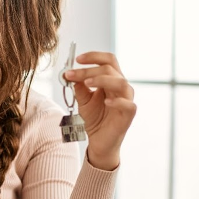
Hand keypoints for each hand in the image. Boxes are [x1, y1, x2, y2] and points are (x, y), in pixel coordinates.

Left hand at [62, 51, 136, 169]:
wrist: (99, 141)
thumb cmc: (95, 119)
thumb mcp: (83, 100)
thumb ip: (79, 87)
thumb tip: (70, 73)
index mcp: (112, 80)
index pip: (108, 60)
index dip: (94, 56)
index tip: (77, 59)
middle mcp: (121, 87)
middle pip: (110, 69)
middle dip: (89, 70)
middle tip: (72, 74)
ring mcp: (127, 100)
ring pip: (121, 82)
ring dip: (102, 80)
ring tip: (87, 83)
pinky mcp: (129, 114)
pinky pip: (128, 104)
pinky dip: (117, 101)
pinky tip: (105, 102)